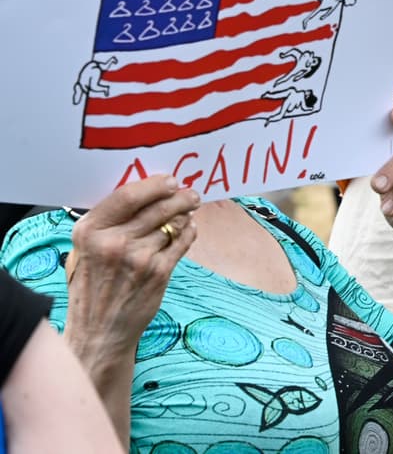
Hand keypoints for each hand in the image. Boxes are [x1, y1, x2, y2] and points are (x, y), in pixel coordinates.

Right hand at [65, 177, 198, 358]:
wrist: (98, 331)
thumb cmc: (91, 286)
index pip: (127, 195)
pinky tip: (189, 229)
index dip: (154, 185)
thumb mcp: (84, 250)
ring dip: (185, 214)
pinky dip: (188, 232)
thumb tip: (141, 195)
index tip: (170, 180)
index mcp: (89, 231)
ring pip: (173, 223)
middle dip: (179, 197)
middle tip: (190, 194)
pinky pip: (182, 242)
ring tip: (189, 209)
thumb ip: (106, 223)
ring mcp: (138, 257)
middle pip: (157, 206)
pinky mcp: (159, 272)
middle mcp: (113, 242)